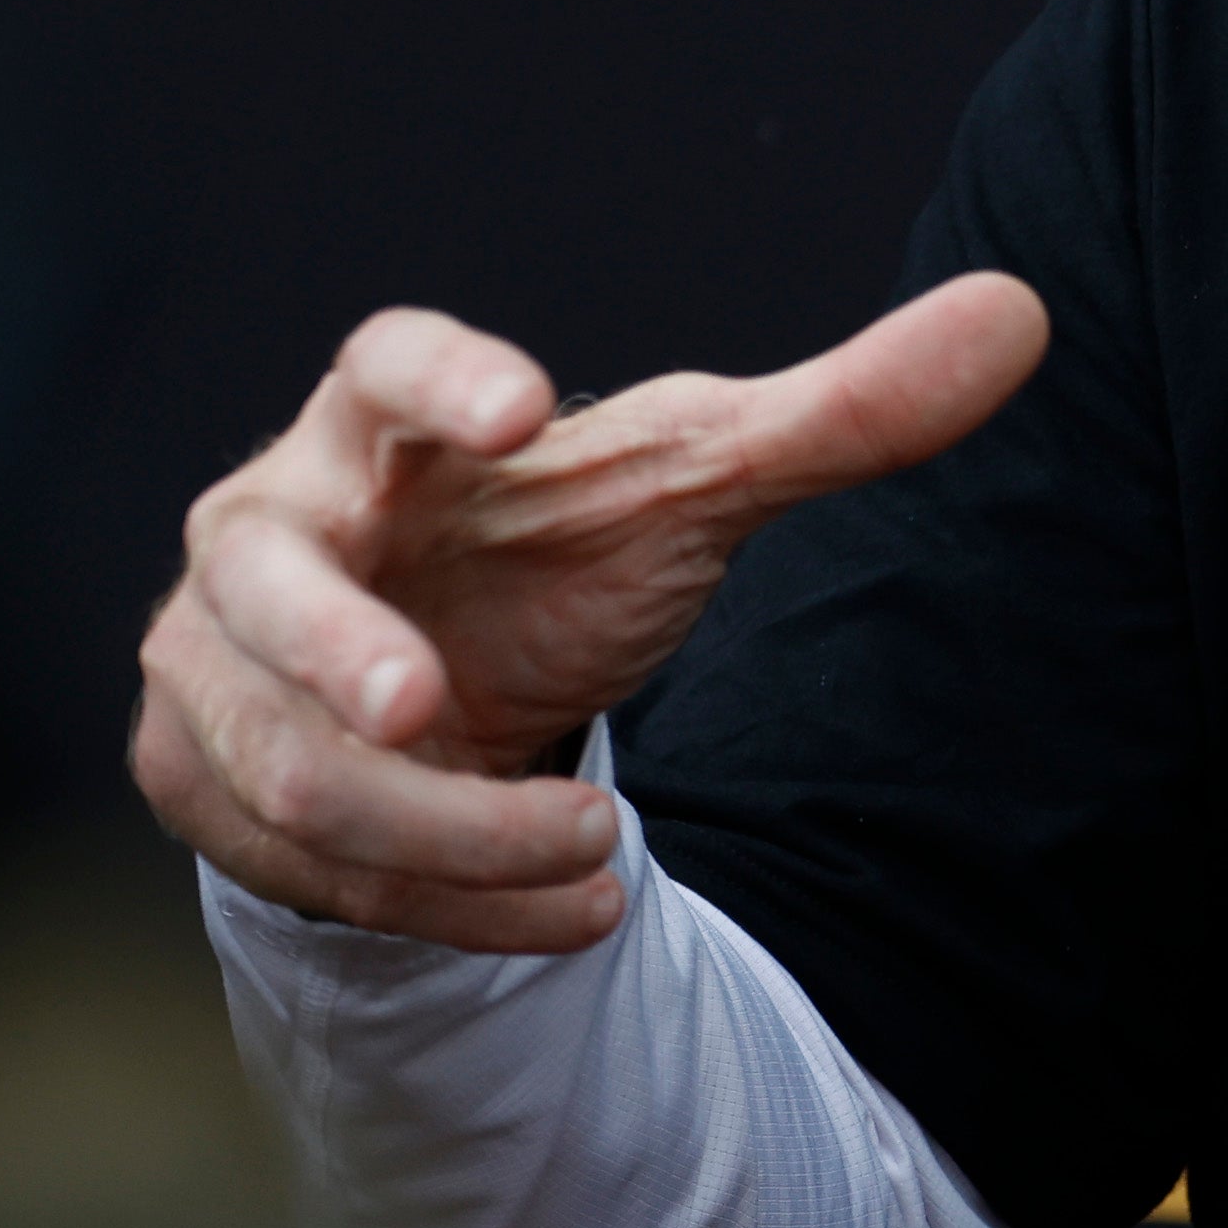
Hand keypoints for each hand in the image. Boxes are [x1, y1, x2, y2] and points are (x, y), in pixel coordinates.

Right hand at [131, 275, 1046, 951]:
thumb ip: (843, 411)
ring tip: (600, 857)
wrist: (450, 681)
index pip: (385, 364)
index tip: (521, 406)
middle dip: (334, 649)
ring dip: (451, 832)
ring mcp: (214, 664)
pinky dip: (454, 905)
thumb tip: (1020, 312)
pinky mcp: (207, 781)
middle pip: (267, 581)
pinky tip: (571, 914)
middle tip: (423, 698)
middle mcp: (272, 531)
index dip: (440, 379)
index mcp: (385, 425)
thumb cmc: (558, 545)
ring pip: (296, 766)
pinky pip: (317, 868)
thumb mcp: (700, 482)